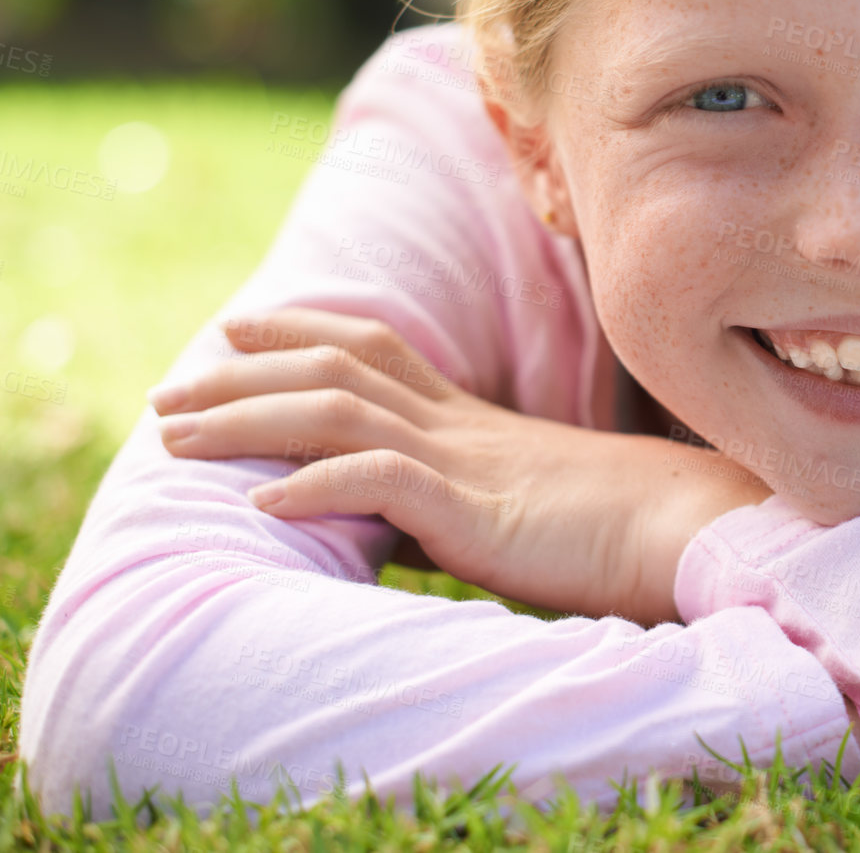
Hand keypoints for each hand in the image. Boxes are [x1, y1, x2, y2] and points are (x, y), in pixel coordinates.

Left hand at [148, 308, 770, 623]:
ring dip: (248, 423)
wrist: (688, 529)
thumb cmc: (624, 527)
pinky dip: (314, 488)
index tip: (240, 329)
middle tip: (172, 391)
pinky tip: (263, 511)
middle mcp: (459, 427)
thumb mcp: (533, 503)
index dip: (303, 330)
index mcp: (473, 421)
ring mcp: (465, 461)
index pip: (377, 350)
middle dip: (244, 375)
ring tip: (178, 443)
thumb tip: (419, 520)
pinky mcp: (477, 510)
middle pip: (337, 370)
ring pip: (337, 414)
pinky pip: (379, 483)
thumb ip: (472, 499)